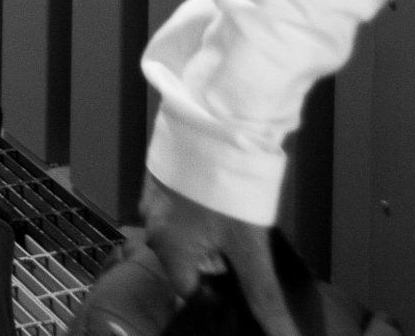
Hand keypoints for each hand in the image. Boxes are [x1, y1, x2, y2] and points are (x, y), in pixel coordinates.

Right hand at [140, 175, 299, 335]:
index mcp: (167, 247)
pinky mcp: (163, 173)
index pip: (191, 290)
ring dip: (209, 230)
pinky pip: (181, 204)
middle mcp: (153, 223)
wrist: (218, 118)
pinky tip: (222, 192)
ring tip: (234, 211)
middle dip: (215, 257)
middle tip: (242, 239)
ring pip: (186, 230)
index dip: (219, 288)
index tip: (241, 274)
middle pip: (187, 260)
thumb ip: (262, 296)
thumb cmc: (228, 182)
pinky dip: (201, 205)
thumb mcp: (251, 246)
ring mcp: (155, 195)